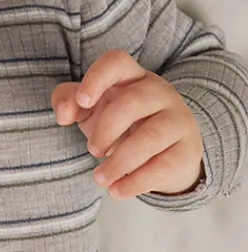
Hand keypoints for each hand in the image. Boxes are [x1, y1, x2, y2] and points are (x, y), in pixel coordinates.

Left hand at [51, 48, 204, 198]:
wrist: (165, 154)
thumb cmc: (120, 124)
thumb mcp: (90, 109)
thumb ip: (67, 101)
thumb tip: (63, 113)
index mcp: (131, 77)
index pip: (117, 61)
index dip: (97, 77)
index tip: (82, 101)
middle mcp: (159, 92)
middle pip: (131, 102)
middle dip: (105, 129)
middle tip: (92, 150)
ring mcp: (177, 120)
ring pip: (149, 138)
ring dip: (118, 162)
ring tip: (99, 178)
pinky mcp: (187, 151)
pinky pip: (162, 166)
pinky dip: (134, 183)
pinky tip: (116, 190)